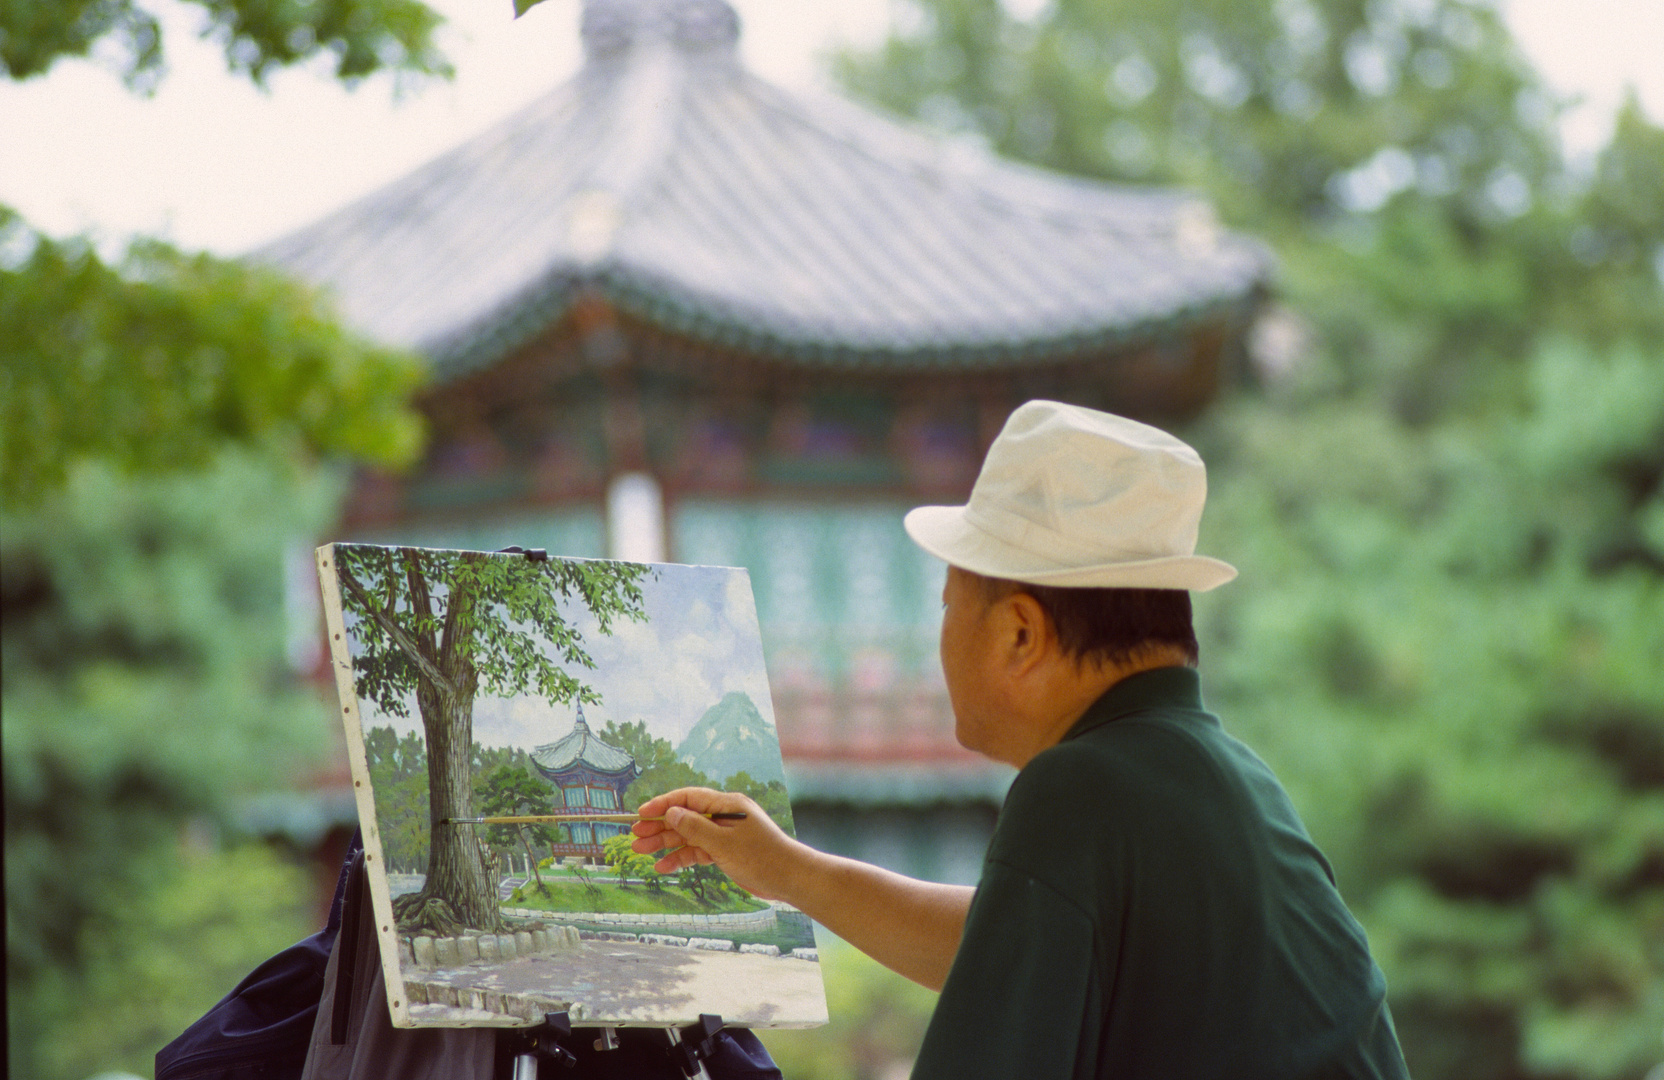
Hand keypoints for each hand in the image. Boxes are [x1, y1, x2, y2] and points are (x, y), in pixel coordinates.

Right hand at [630, 787, 803, 901]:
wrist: (790, 878)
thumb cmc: (762, 856)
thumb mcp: (723, 842)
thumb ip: (695, 827)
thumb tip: (671, 812)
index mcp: (726, 805)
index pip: (688, 798)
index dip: (663, 804)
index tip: (641, 813)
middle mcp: (723, 816)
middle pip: (685, 817)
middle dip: (659, 826)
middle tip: (635, 835)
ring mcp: (724, 835)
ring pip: (688, 836)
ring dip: (666, 843)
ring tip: (641, 851)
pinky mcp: (726, 852)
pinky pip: (698, 852)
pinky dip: (681, 858)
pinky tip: (663, 866)